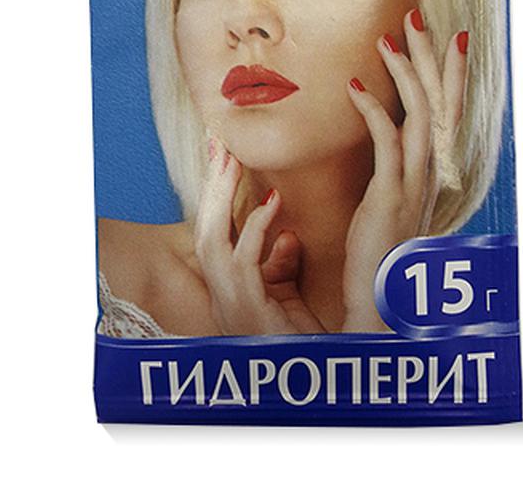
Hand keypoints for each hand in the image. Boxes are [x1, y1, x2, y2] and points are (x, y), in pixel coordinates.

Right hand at [194, 139, 324, 334]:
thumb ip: (280, 263)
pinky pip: (242, 263)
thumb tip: (288, 233)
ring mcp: (230, 305)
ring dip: (222, 198)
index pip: (215, 232)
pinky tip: (273, 203)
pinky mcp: (248, 312)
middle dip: (211, 186)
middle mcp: (221, 296)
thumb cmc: (299, 341)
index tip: (222, 154)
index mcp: (228, 289)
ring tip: (231, 160)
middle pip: (205, 229)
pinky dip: (255, 230)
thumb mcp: (285, 296)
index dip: (216, 194)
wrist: (317, 378)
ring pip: (212, 241)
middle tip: (220, 144)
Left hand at [341, 10, 467, 330]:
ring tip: (388, 37)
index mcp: (430, 168)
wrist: (381, 298)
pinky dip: (373, 111)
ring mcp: (413, 182)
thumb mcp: (392, 200)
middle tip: (417, 17)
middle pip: (438, 101)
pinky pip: (385, 143)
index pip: (445, 109)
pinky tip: (355, 87)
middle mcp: (429, 170)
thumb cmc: (380, 247)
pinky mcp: (389, 195)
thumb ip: (394, 168)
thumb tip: (387, 138)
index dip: (448, 72)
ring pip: (418, 114)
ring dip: (404, 72)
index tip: (446, 36)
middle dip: (430, 56)